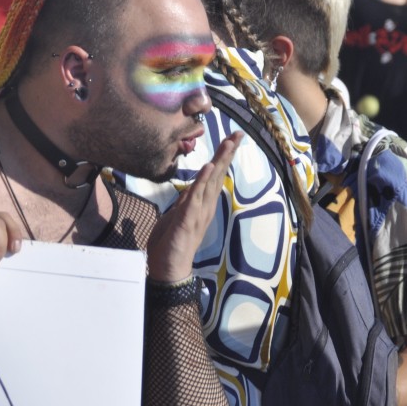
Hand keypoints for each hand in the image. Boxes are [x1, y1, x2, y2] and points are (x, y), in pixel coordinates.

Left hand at [146, 132, 242, 283]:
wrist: (168, 271)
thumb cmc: (170, 245)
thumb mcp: (175, 218)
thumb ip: (183, 204)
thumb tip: (188, 191)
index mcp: (201, 205)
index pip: (214, 177)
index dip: (223, 158)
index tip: (231, 139)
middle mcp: (204, 207)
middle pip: (218, 175)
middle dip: (227, 153)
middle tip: (238, 134)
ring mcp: (198, 213)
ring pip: (210, 182)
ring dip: (219, 161)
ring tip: (228, 143)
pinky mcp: (188, 220)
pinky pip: (195, 197)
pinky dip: (202, 181)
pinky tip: (209, 167)